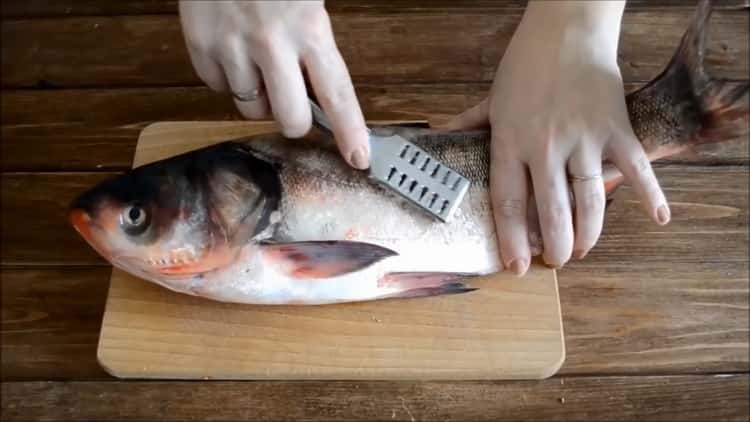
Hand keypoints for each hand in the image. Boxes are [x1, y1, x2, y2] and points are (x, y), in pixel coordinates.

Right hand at [178, 0, 369, 168]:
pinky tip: (232, 50)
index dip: (350, 132)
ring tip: (256, 62)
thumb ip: (316, 43)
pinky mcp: (200, 43)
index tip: (360, 158)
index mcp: (310, 28)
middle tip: (292, 103)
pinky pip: (215, 87)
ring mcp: (232, 45)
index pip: (338, 94)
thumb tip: (321, 91)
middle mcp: (272, 43)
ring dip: (258, 97)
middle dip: (294, 121)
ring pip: (250, 109)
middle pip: (290, 119)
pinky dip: (225, 78)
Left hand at [437, 1, 669, 274]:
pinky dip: (652, 192)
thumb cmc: (526, 64)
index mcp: (511, 141)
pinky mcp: (616, 128)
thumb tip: (436, 130)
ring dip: (589, 232)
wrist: (567, 29)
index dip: (511, 239)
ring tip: (582, 250)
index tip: (515, 267)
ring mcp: (584, 138)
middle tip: (555, 262)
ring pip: (590, 198)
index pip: (508, 201)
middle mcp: (546, 146)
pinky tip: (660, 218)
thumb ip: (467, 122)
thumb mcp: (492, 97)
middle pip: (551, 210)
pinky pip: (635, 166)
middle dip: (554, 245)